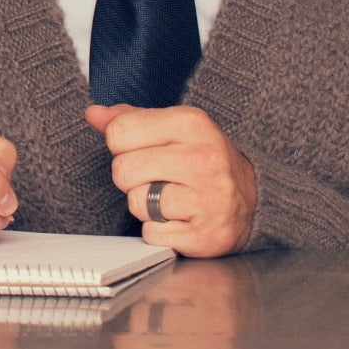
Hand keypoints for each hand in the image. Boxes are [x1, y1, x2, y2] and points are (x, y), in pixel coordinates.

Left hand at [85, 103, 256, 256]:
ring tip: (170, 198)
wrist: (254, 199)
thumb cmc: (204, 161)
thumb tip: (93, 114)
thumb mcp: (173, 129)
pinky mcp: (206, 235)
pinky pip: (152, 234)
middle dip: (130, 178)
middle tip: (155, 178)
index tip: (142, 150)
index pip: (119, 132)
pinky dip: (159, 231)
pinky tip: (179, 219)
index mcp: (191, 123)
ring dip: (145, 206)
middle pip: (123, 169)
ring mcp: (208, 198)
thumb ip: (131, 120)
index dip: (121, 145)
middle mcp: (204, 157)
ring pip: (136, 202)